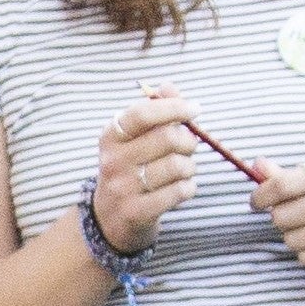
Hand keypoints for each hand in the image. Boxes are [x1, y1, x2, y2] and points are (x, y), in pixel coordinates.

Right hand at [90, 85, 200, 254]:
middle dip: (188, 141)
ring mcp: (123, 188)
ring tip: (184, 169)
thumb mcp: (133, 138)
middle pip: (168, 139)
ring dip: (190, 167)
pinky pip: (179, 192)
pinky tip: (181, 188)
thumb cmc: (129, 169)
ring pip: (178, 166)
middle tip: (189, 146)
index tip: (195, 108)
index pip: (143, 113)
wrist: (109, 219)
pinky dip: (188, 187)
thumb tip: (169, 86)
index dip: (173, 107)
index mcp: (111, 135)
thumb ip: (154, 110)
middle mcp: (113, 160)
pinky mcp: (137, 212)